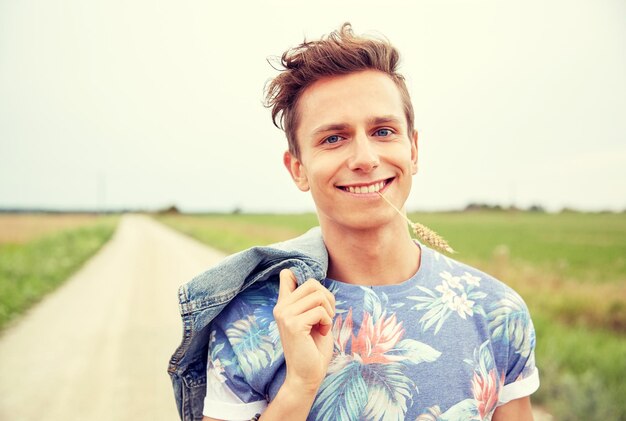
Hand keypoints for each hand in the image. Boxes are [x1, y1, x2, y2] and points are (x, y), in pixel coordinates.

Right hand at [272, 269, 335, 393]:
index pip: (287, 275)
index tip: (313, 296)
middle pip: (313, 283)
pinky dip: (328, 322)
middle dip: (327, 299)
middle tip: (325, 317)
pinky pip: (321, 311)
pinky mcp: (294, 324)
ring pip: (318, 296)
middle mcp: (281, 307)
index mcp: (284, 304)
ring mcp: (285, 315)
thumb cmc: (313, 347)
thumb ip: (307, 300)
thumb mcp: (311, 318)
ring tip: (323, 325)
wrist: (307, 374)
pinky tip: (321, 333)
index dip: (303, 277)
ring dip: (328, 312)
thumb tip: (305, 278)